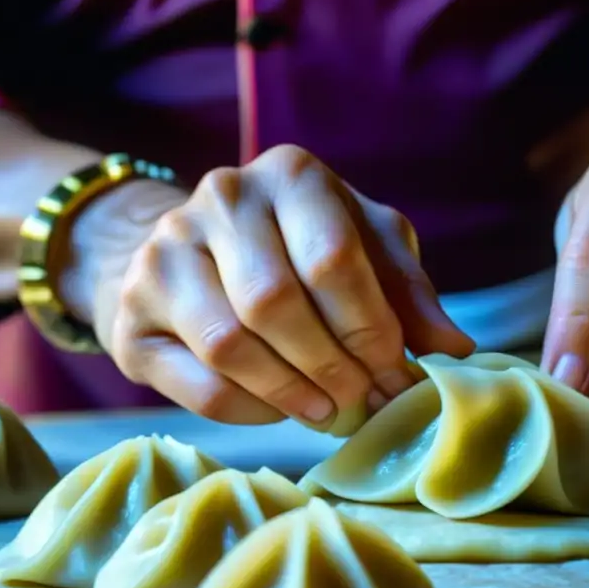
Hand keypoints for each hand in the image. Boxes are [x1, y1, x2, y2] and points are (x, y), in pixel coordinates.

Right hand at [70, 145, 473, 427]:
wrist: (194, 250)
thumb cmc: (298, 248)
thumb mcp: (365, 249)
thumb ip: (408, 293)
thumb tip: (457, 350)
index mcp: (290, 175)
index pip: (333, 258)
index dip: (371, 329)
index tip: (399, 374)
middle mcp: (220, 198)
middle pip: (276, 302)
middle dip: (333, 366)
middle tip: (365, 402)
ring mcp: (164, 252)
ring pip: (231, 345)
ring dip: (292, 394)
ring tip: (330, 412)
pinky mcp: (132, 313)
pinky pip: (198, 382)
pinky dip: (250, 410)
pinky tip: (279, 410)